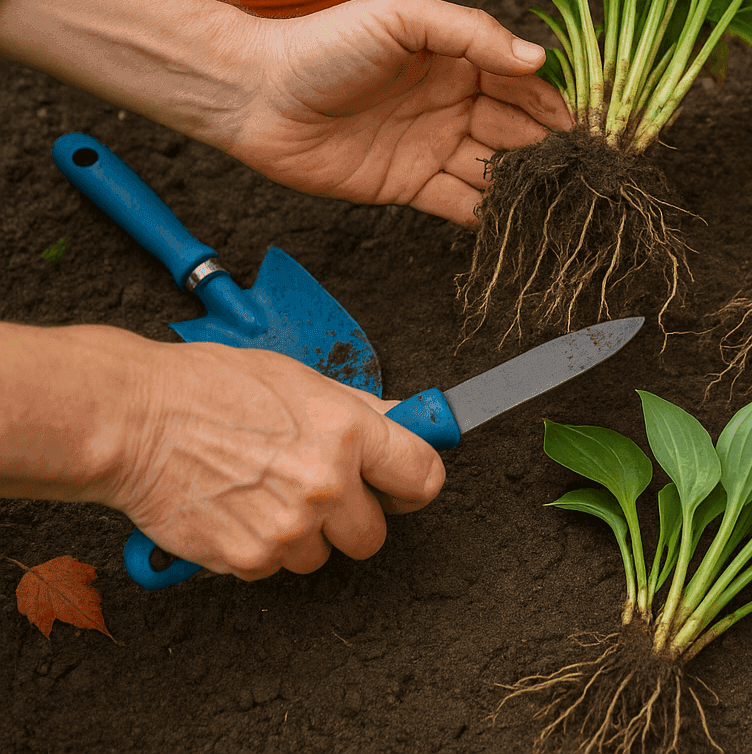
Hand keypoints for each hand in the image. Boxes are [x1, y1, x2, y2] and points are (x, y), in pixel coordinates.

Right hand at [103, 335, 444, 579]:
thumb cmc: (208, 388)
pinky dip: (257, 547)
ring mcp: (287, 527)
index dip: (414, 483)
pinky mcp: (247, 557)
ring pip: (320, 556)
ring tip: (263, 491)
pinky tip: (236, 508)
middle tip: (319, 490)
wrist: (134, 419)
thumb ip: (362, 410)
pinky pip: (272, 567)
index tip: (404, 484)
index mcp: (347, 433)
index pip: (423, 477)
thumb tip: (408, 420)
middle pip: (373, 534)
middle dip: (352, 518)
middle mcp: (325, 485)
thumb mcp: (301, 380)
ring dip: (301, 534)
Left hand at [223, 0, 573, 226]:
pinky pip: (459, 203)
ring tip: (560, 201)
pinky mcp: (409, 186)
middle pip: (515, 130)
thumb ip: (471, 34)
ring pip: (495, 170)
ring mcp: (432, 146)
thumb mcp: (402, 18)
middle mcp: (452, 103)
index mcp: (457, 59)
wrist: (255, 94)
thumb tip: (537, 58)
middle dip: (548, 149)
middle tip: (581, 170)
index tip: (583, 126)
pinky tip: (515, 222)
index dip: (552, 103)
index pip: (520, 83)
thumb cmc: (323, 44)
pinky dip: (489, 215)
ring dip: (525, 185)